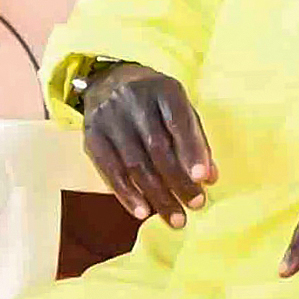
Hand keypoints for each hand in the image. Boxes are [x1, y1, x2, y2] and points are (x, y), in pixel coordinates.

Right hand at [73, 61, 215, 228]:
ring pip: (133, 163)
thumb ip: (195, 140)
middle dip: (177, 181)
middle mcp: (132, 100)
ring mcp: (108, 118)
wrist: (108, 81)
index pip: (178, 122)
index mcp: (162, 89)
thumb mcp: (179, 109)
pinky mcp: (90, 135)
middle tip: (196, 205)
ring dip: (156, 194)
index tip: (203, 179)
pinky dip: (126, 193)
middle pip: (156, 147)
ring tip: (175, 217)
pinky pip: (109, 169)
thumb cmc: (154, 102)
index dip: (191, 151)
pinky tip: (142, 211)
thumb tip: (208, 178)